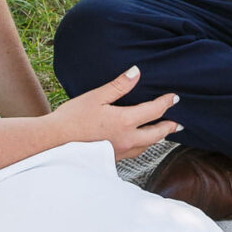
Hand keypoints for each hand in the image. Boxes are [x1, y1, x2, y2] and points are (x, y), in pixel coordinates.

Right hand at [51, 68, 180, 160]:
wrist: (54, 143)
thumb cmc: (73, 117)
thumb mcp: (96, 96)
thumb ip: (119, 85)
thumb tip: (137, 71)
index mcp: (125, 122)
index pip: (154, 111)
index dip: (166, 102)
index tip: (175, 97)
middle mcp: (127, 140)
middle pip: (156, 135)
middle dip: (168, 128)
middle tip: (178, 124)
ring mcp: (119, 152)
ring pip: (145, 146)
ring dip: (156, 139)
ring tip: (161, 135)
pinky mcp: (110, 160)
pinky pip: (133, 153)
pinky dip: (141, 146)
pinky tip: (136, 144)